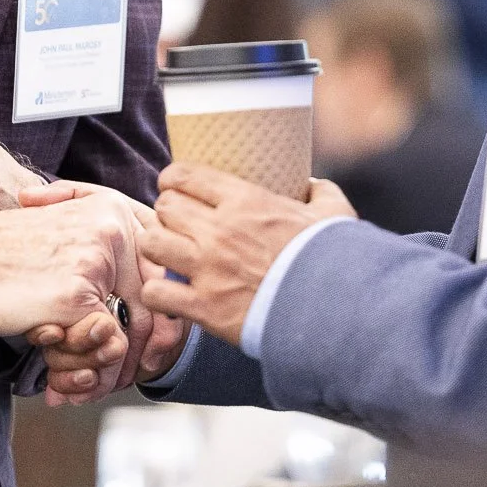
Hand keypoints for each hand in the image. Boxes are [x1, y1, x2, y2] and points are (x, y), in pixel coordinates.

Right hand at [15, 181, 181, 402]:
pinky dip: (85, 374)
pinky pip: (107, 347)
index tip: (141, 356)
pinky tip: (56, 385)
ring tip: (71, 383)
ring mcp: (96, 261)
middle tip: (111, 384)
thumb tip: (141, 329)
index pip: (159, 276)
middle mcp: (113, 229)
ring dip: (104, 371)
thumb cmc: (0, 260)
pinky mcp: (76, 296)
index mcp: (113, 211)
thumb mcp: (64, 247)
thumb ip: (104, 271)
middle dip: (137, 356)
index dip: (158, 324)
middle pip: (152, 307)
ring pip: (131, 334)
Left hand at [140, 165, 355, 346]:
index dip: (173, 180)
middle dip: (167, 213)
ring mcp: (208, 269)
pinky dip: (159, 293)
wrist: (334, 311)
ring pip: (152, 243)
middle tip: (177, 224)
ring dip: (158, 248)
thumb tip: (312, 185)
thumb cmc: (333, 260)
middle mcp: (219, 230)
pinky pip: (156, 292)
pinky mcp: (204, 307)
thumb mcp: (334, 214)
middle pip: (164, 207)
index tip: (176, 188)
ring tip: (170, 255)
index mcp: (245, 201)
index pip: (183, 175)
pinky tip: (172, 294)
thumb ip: (320, 193)